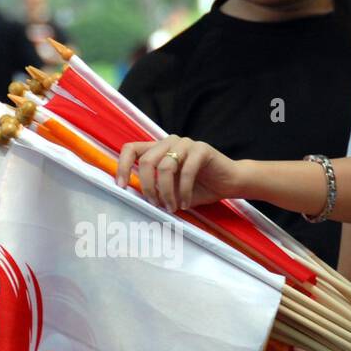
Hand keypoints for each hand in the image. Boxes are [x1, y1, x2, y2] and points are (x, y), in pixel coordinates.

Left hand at [115, 135, 241, 212]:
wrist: (229, 183)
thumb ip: (155, 188)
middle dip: (148, 187)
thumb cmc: (199, 187)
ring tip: (172, 207)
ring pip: (165, 167)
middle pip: (146, 161)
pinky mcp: (201, 149)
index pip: (131, 149)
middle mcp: (169, 142)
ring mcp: (186, 143)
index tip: (121, 186)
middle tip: (156, 205)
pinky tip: (185, 203)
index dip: (122, 166)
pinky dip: (183, 191)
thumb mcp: (171, 190)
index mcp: (158, 149)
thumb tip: (133, 196)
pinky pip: (186, 171)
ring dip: (167, 192)